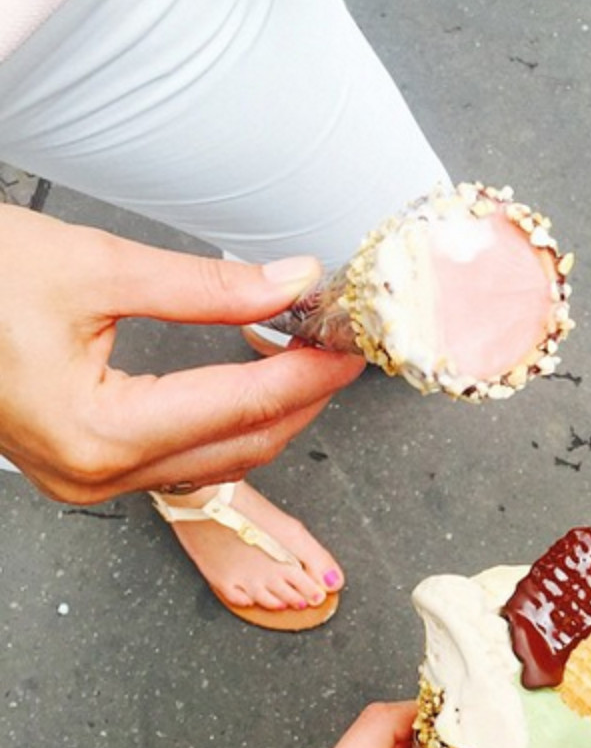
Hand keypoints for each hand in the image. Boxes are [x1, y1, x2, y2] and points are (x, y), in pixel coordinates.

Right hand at [0, 205, 365, 501]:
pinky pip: (181, 460)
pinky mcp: (82, 469)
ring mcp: (87, 481)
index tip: (351, 347)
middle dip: (301, 399)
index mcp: (97, 432)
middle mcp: (96, 474)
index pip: (241, 406)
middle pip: (241, 446)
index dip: (310, 375)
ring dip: (269, 415)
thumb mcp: (92, 266)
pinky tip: (250, 385)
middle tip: (341, 351)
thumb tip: (291, 285)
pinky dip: (225, 424)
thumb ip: (206, 286)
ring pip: (216, 461)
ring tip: (307, 362)